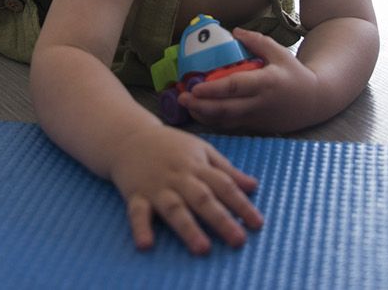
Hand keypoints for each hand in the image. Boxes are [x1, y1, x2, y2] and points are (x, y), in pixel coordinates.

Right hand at [109, 126, 262, 254]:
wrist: (129, 137)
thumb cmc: (171, 146)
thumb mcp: (201, 150)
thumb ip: (227, 170)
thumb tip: (254, 186)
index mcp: (197, 165)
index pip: (224, 185)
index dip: (241, 204)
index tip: (258, 223)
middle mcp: (179, 177)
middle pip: (202, 199)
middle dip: (221, 220)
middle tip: (238, 240)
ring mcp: (157, 186)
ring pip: (174, 208)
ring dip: (188, 228)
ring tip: (202, 248)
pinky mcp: (136, 195)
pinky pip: (137, 213)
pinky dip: (141, 228)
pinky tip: (146, 244)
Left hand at [178, 29, 319, 132]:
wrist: (314, 102)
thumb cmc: (294, 74)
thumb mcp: (280, 52)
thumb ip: (257, 41)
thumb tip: (234, 31)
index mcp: (266, 82)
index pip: (236, 87)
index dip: (213, 89)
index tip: (195, 87)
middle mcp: (260, 103)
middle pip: (226, 109)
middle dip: (201, 106)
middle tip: (181, 97)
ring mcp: (257, 118)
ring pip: (226, 121)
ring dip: (204, 115)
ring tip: (186, 105)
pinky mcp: (256, 127)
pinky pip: (231, 126)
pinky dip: (214, 121)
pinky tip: (201, 113)